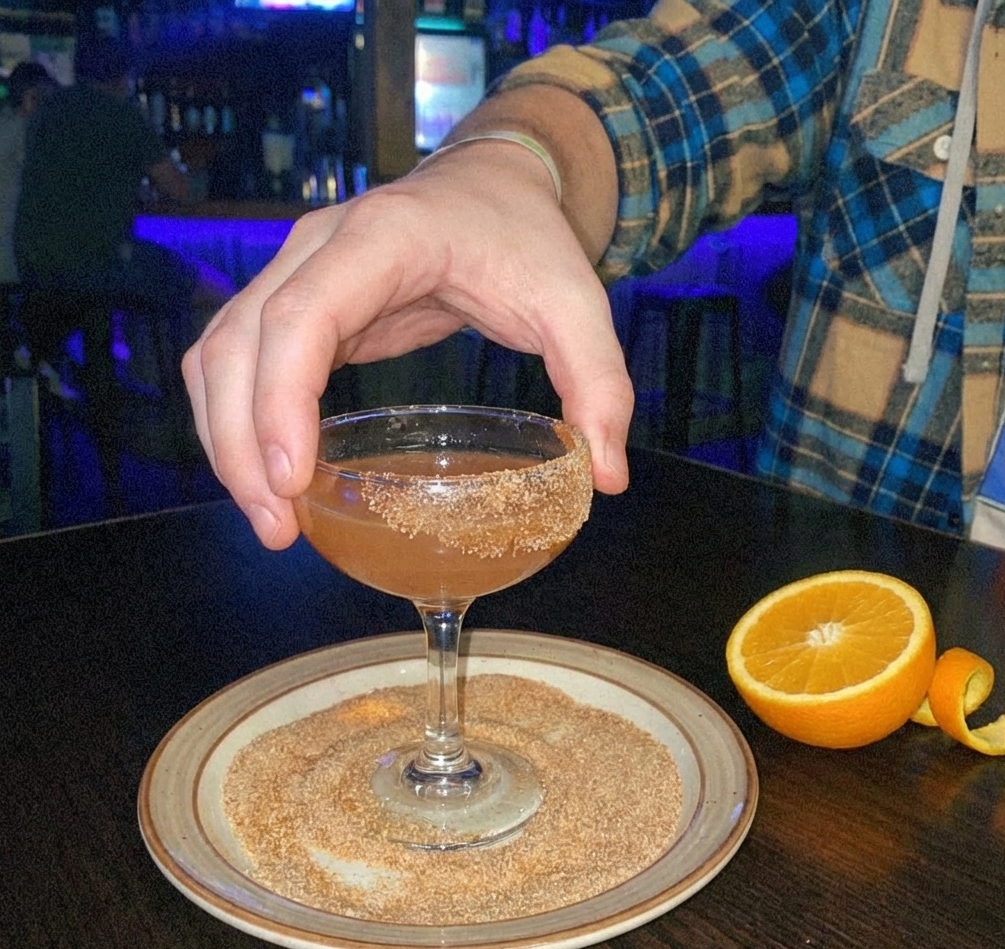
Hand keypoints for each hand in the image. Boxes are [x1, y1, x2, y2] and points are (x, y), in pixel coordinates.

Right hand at [182, 142, 633, 548]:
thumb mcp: (576, 302)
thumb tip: (605, 478)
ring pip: (218, 354)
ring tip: (270, 519)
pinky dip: (237, 418)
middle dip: (242, 445)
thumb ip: (598, 383)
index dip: (280, 400)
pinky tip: (270, 474)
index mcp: (382, 240)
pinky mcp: (296, 299)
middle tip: (278, 529)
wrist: (492, 181)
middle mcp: (318, 248)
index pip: (301, 316)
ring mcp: (296, 270)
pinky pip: (238, 359)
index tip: (293, 481)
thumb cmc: (525, 236)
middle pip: (238, 345)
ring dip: (227, 440)